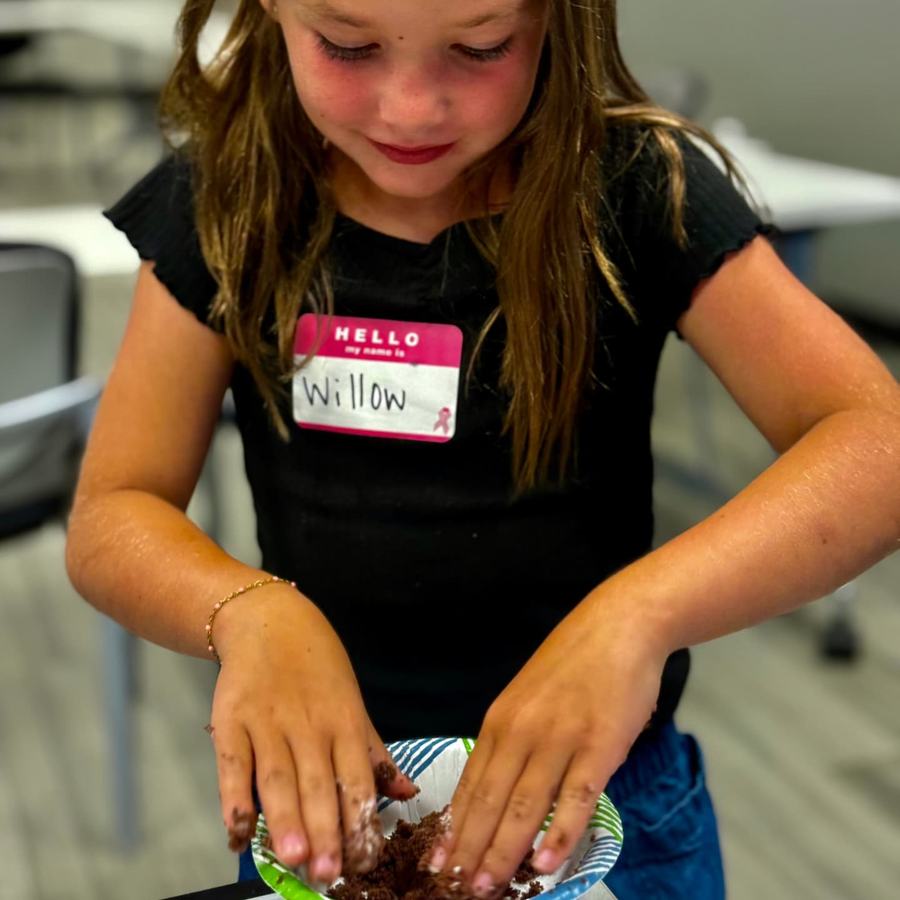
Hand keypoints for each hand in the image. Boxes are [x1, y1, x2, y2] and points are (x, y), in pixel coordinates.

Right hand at [207, 585, 416, 881]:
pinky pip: (232, 765)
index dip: (360, 819)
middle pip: (317, 782)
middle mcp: (308, 723)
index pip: (356, 777)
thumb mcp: (352, 701)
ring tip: (294, 858)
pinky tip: (237, 832)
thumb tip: (405, 794)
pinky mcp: (231, 720)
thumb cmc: (318, 666)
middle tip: (329, 873)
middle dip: (325, 829)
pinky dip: (233, 799)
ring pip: (278, 776)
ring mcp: (267, 722)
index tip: (364, 861)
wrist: (269, 620)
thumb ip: (373, 752)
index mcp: (345, 720)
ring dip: (285, 819)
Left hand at [430, 600, 666, 897]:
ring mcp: (561, 739)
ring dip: (505, 852)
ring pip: (525, 806)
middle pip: (490, 801)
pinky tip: (545, 863)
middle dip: (471, 849)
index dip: (454, 827)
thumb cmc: (573, 664)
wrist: (617, 627)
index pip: (471, 784)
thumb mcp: (526, 697)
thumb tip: (497, 789)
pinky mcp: (599, 745)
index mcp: (500, 720)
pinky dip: (558, 834)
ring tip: (488, 888)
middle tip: (455, 889)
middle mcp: (523, 731)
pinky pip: (575, 798)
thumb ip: (512, 739)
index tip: (438, 861)